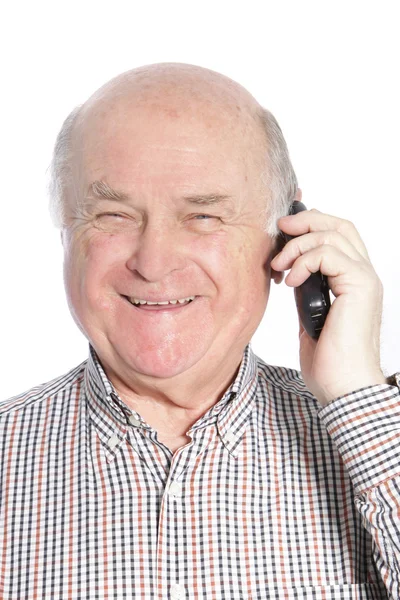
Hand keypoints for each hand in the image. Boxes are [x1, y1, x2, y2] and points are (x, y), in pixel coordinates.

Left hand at [270, 205, 386, 405]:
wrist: (343, 387)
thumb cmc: (329, 362)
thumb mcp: (310, 317)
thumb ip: (307, 292)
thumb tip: (291, 273)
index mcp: (354, 282)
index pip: (340, 236)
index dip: (313, 224)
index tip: (285, 231)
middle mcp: (364, 275)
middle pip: (340, 225)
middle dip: (306, 221)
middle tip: (280, 228)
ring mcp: (365, 279)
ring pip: (332, 234)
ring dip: (297, 245)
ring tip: (278, 267)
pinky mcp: (360, 286)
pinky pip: (328, 254)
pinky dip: (303, 262)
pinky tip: (290, 282)